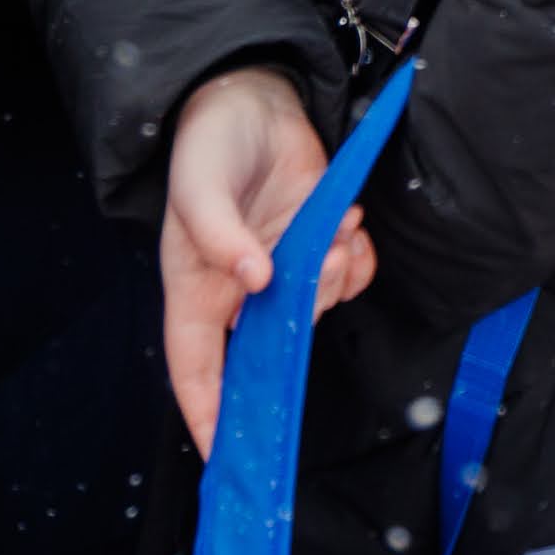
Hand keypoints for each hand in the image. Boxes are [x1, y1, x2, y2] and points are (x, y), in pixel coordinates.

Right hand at [162, 64, 373, 456]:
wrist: (252, 98)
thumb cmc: (209, 146)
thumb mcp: (200, 188)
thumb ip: (220, 236)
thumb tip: (254, 281)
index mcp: (197, 289)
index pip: (196, 369)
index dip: (208, 413)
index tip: (225, 456)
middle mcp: (241, 290)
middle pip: (272, 345)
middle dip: (304, 320)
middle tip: (319, 263)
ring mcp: (283, 269)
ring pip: (317, 309)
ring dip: (335, 276)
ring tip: (333, 227)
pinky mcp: (318, 244)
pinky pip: (347, 279)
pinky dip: (358, 260)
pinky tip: (351, 225)